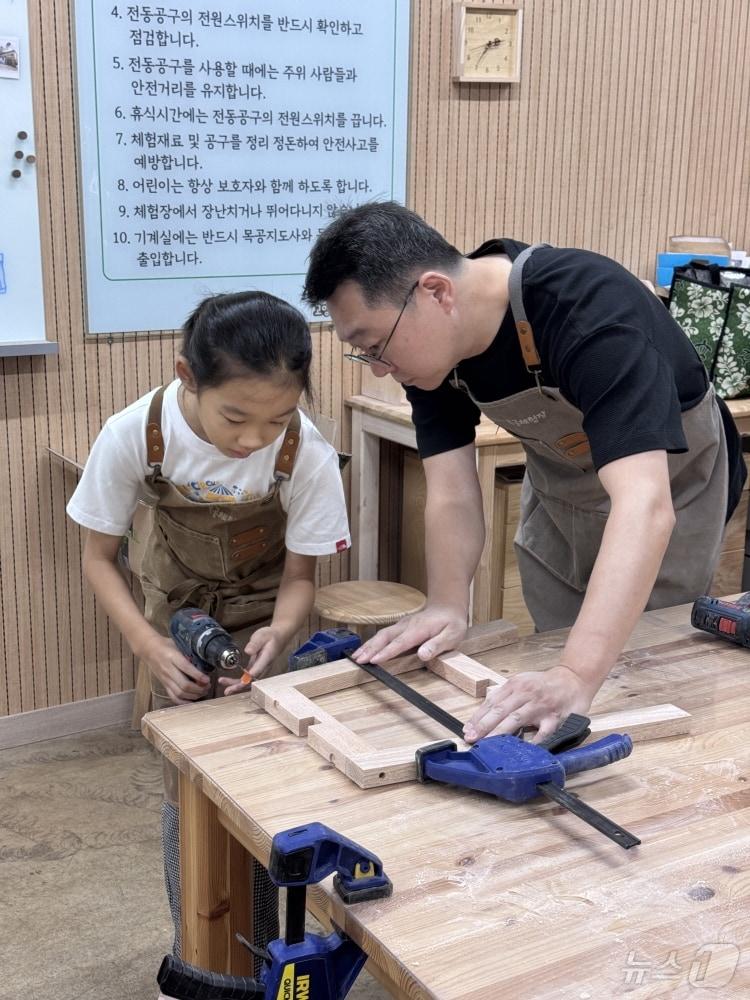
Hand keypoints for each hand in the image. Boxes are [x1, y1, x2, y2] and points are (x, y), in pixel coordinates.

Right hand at [140, 633, 210, 705]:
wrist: (148, 649)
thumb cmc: (166, 645)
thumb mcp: (178, 644)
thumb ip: (189, 653)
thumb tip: (204, 662)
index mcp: (172, 657)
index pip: (186, 668)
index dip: (198, 676)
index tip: (208, 679)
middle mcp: (168, 670)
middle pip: (184, 685)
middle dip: (198, 689)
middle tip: (208, 686)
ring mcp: (165, 679)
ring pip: (179, 693)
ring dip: (194, 695)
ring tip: (203, 691)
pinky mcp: (164, 685)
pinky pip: (173, 697)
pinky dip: (183, 702)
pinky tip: (193, 700)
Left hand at [218, 626, 283, 695]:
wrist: (278, 638)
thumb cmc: (270, 636)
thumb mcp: (262, 636)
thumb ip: (255, 643)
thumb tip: (247, 651)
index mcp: (266, 658)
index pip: (258, 670)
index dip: (249, 677)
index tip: (241, 682)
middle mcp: (264, 667)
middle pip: (252, 681)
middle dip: (239, 686)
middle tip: (227, 690)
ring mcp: (260, 669)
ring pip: (249, 682)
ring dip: (236, 685)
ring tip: (224, 686)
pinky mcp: (256, 669)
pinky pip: (247, 679)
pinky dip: (238, 682)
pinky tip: (229, 682)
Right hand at [350, 604, 467, 664]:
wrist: (448, 606)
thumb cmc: (452, 623)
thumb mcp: (452, 635)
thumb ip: (437, 645)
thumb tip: (422, 655)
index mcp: (419, 629)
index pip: (400, 643)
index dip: (386, 652)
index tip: (374, 660)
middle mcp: (407, 626)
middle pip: (385, 637)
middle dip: (370, 648)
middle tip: (357, 660)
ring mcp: (402, 625)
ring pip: (381, 635)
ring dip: (368, 646)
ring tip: (356, 657)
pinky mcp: (400, 627)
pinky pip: (384, 635)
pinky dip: (373, 643)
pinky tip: (365, 650)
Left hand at [463, 664, 597, 743]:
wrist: (573, 679)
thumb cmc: (544, 684)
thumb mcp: (522, 683)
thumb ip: (505, 698)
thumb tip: (484, 717)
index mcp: (515, 685)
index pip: (492, 702)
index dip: (478, 717)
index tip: (468, 730)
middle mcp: (526, 693)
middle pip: (500, 710)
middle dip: (484, 726)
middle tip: (471, 738)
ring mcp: (540, 705)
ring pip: (516, 719)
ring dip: (500, 733)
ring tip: (488, 744)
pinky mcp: (555, 717)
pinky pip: (543, 732)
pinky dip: (533, 742)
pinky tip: (523, 751)